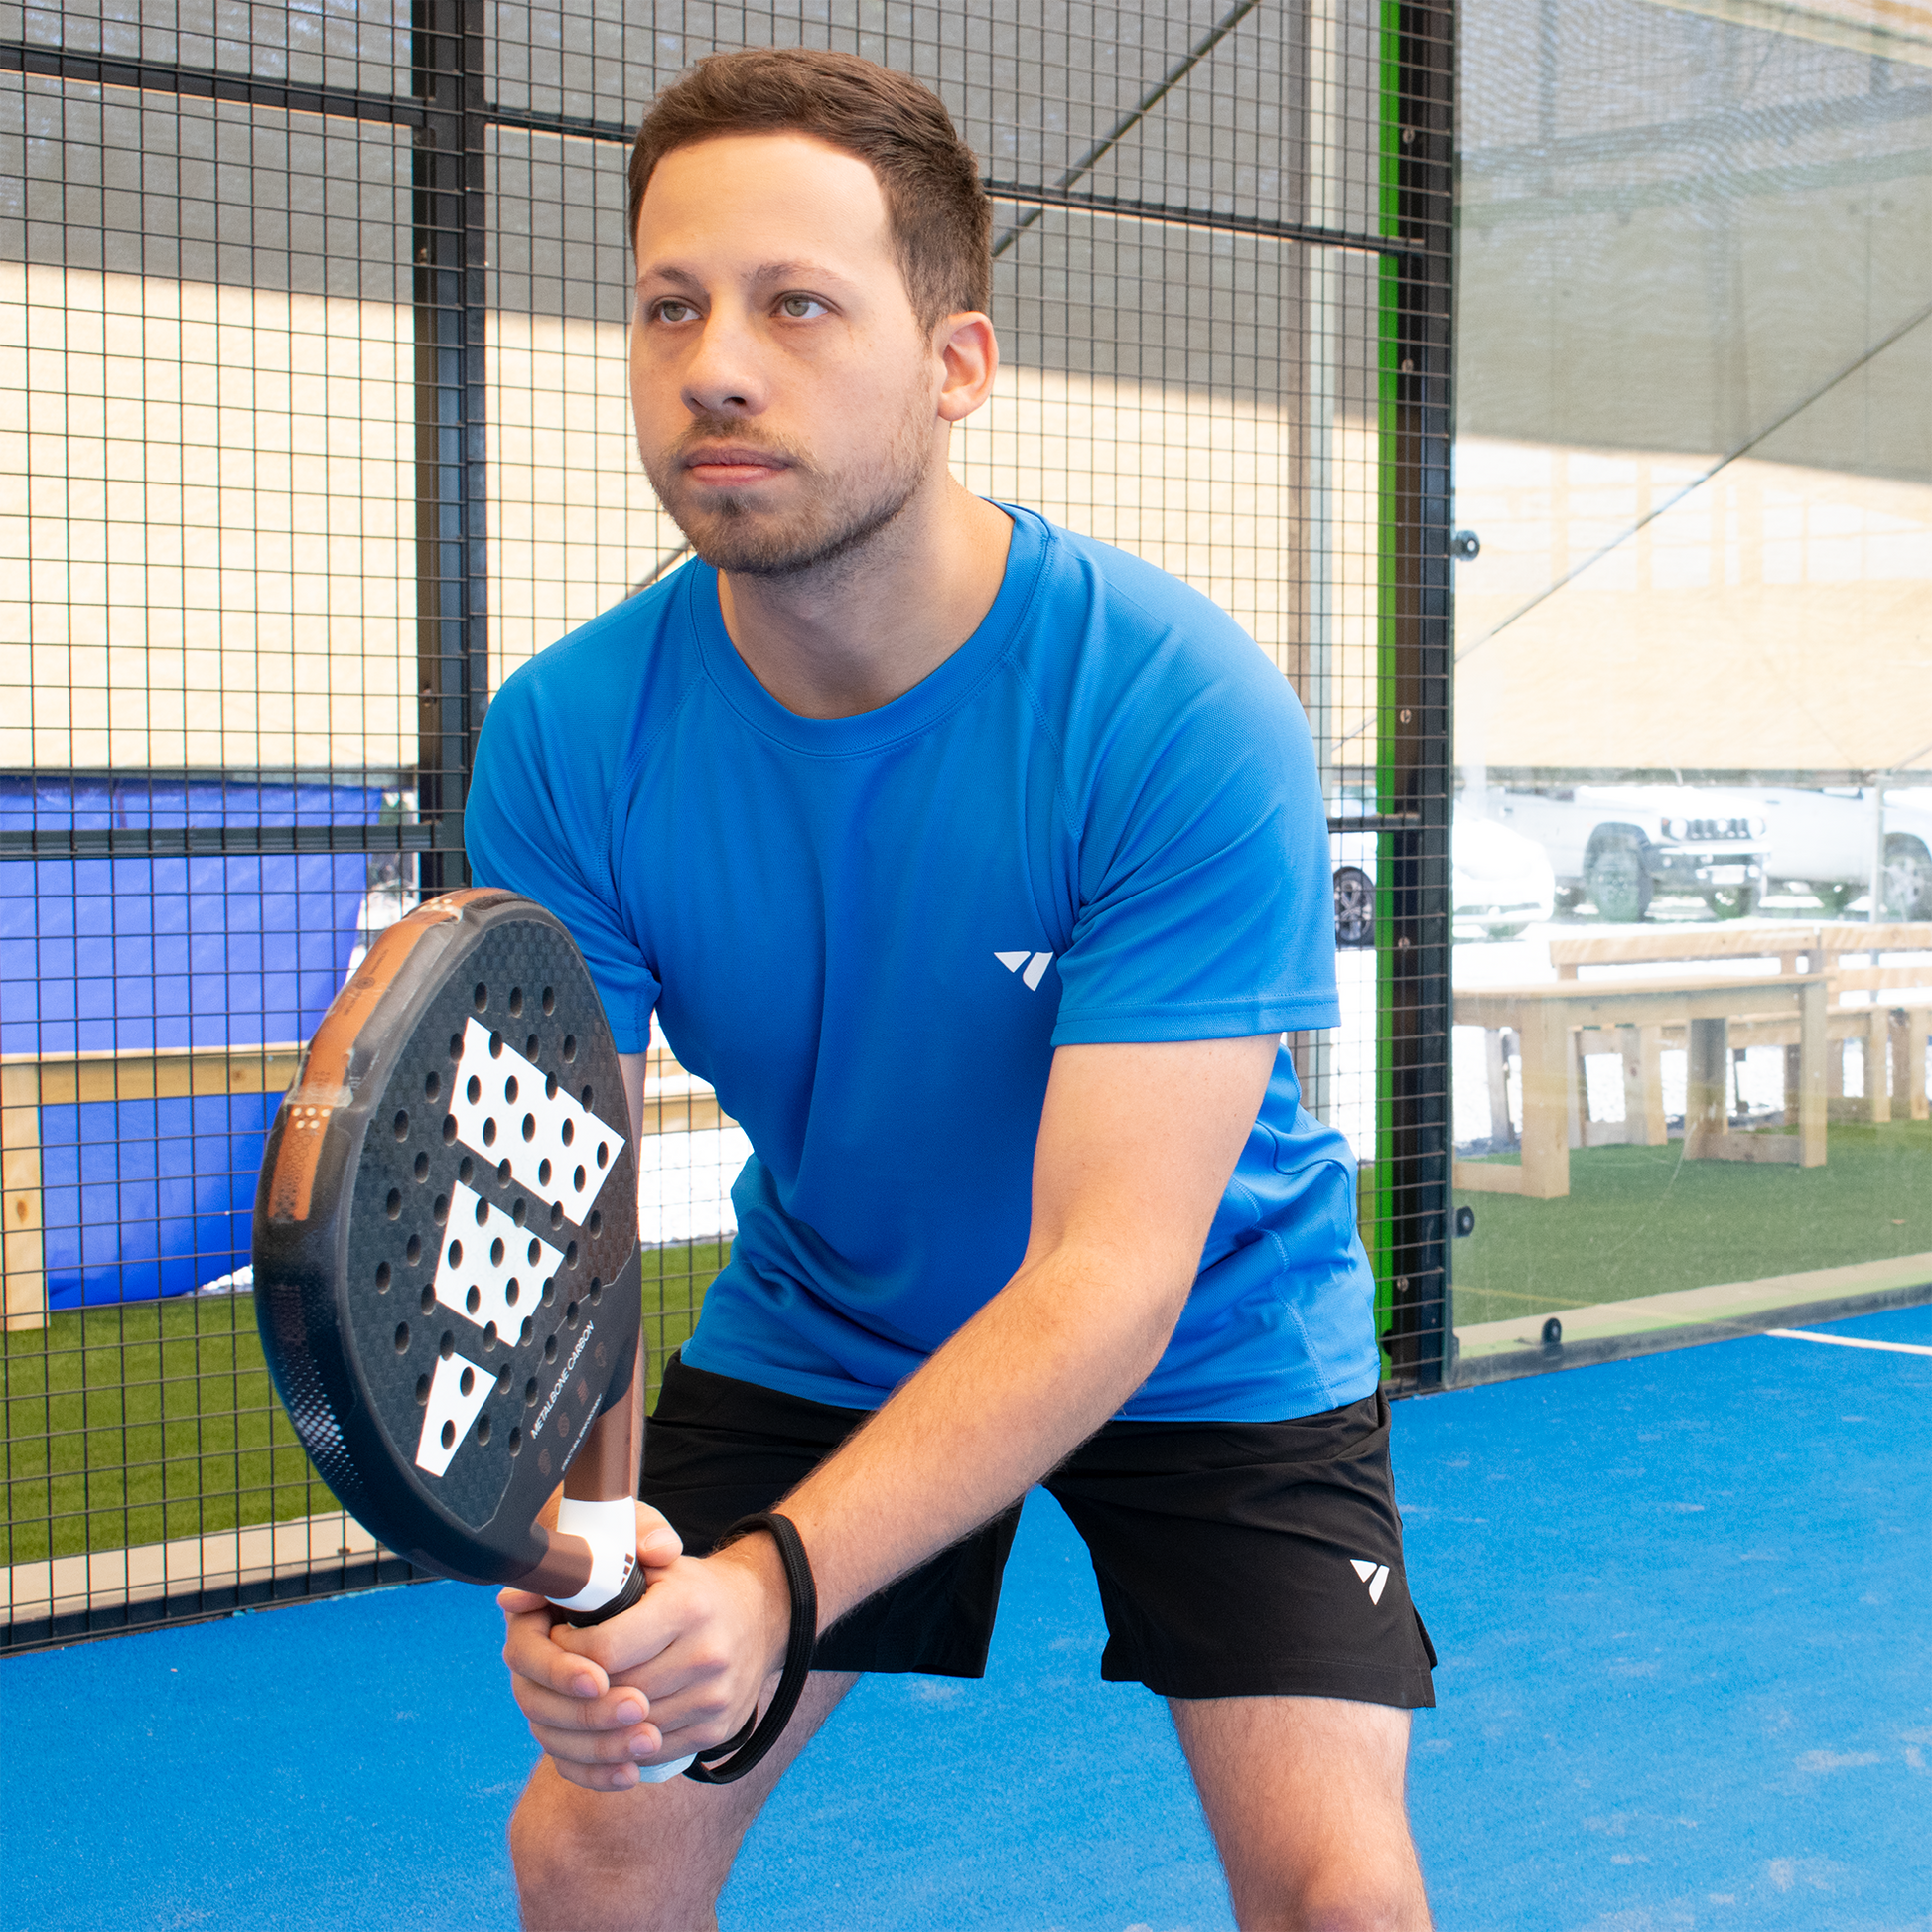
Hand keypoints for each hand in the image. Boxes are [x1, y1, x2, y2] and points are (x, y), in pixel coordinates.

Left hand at [499, 1515, 792, 1792]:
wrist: (761, 1613)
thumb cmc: (691, 1588)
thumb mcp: (655, 1566)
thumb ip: (594, 1574)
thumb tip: (512, 1595)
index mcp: (687, 1607)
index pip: (606, 1651)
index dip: (567, 1655)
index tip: (552, 1643)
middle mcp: (707, 1655)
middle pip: (615, 1697)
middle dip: (572, 1695)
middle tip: (549, 1684)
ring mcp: (715, 1698)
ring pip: (631, 1734)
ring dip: (589, 1730)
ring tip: (566, 1712)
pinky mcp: (717, 1731)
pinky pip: (653, 1756)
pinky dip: (617, 1754)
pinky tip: (596, 1737)